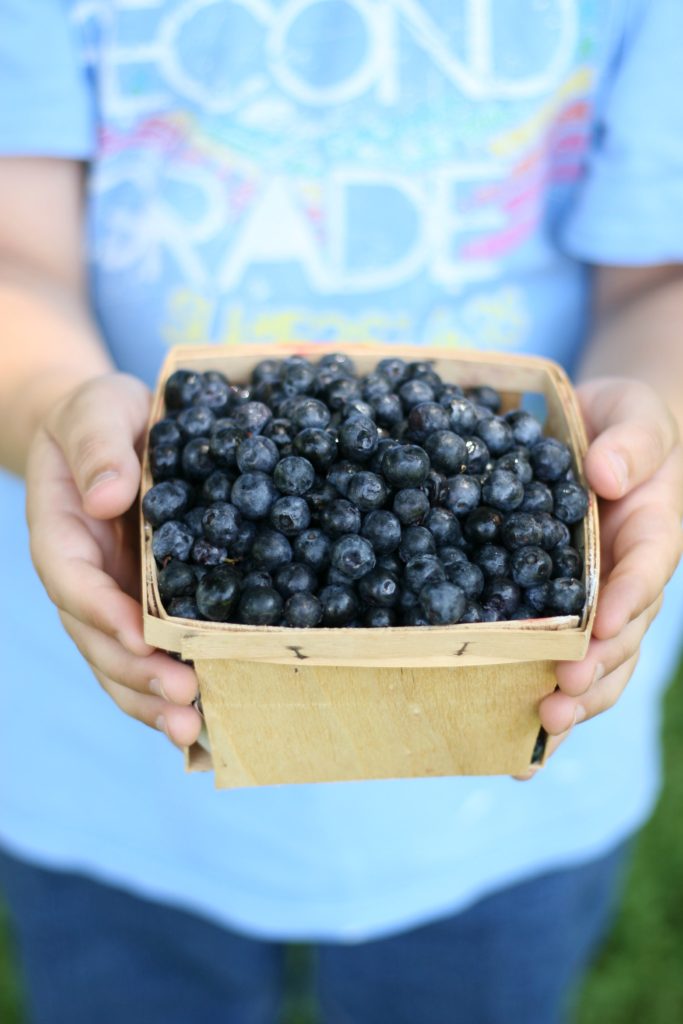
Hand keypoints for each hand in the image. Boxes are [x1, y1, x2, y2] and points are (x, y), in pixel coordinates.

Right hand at [25, 373, 201, 746]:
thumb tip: (107, 497)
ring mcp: (111, 597)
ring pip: (120, 661)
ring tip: (193, 730)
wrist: (110, 428)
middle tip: (184, 700)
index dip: (101, 612)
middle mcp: (82, 576)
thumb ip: (100, 446)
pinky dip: (170, 685)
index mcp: (61, 532)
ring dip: (152, 699)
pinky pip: (149, 652)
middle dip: (136, 675)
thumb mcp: (97, 408)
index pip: (72, 581)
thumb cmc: (100, 413)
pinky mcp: (142, 605)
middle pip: (96, 638)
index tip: (139, 636)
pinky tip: (206, 715)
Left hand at [517, 378, 682, 777]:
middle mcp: (625, 584)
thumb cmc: (623, 424)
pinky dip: (534, 704)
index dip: (626, 603)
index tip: (600, 627)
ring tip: (540, 733)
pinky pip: (550, 662)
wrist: (595, 434)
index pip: (646, 575)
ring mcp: (593, 606)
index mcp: (650, 537)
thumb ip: (630, 443)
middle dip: (593, 674)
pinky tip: (510, 750)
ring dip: (571, 704)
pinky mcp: (556, 615)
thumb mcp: (635, 417)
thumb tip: (605, 475)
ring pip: (593, 667)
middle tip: (558, 700)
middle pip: (622, 640)